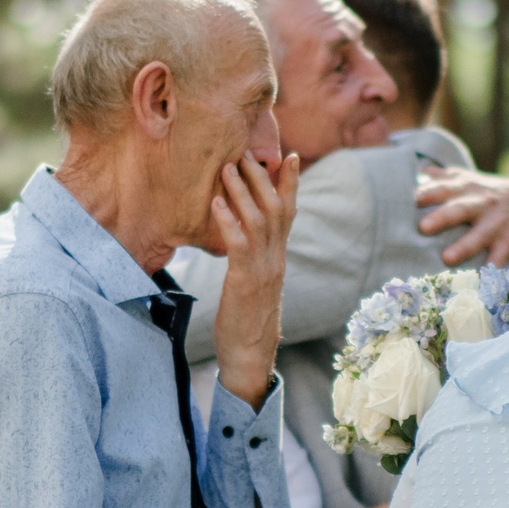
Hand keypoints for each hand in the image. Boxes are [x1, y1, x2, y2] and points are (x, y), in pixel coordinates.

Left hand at [210, 149, 300, 408]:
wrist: (250, 356)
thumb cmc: (247, 320)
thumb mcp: (254, 283)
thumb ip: (254, 259)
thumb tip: (245, 238)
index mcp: (278, 258)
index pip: (289, 213)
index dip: (291, 183)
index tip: (291, 155)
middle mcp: (276, 259)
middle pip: (276, 209)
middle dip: (263, 178)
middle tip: (248, 151)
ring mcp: (263, 270)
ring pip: (260, 221)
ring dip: (243, 192)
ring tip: (228, 167)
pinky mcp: (245, 282)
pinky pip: (239, 245)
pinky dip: (229, 221)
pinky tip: (217, 203)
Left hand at [415, 166, 508, 266]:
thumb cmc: (488, 192)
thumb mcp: (468, 179)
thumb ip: (443, 177)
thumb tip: (418, 169)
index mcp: (465, 188)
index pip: (443, 188)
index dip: (428, 193)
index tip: (412, 200)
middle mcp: (480, 203)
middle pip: (460, 209)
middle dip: (442, 218)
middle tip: (423, 228)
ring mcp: (495, 223)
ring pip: (479, 235)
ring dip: (464, 247)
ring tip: (447, 259)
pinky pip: (500, 256)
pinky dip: (493, 268)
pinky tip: (482, 280)